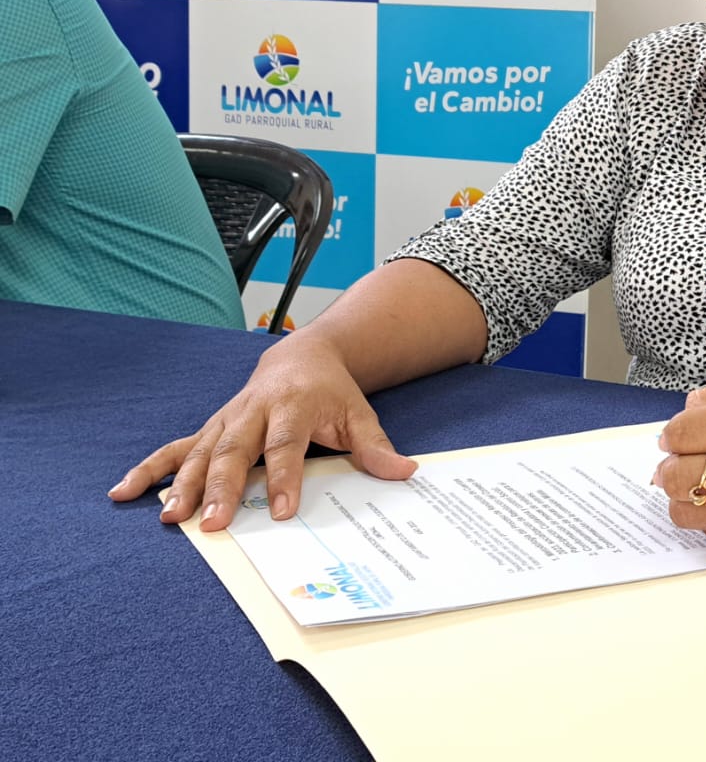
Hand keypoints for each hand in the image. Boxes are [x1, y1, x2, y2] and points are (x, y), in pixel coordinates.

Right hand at [107, 334, 415, 531]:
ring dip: (184, 484)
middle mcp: (255, 410)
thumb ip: (376, 446)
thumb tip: (405, 472)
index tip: (281, 513)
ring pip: (202, 451)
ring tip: (171, 517)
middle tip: (214, 524)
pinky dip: (151, 468)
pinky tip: (125, 491)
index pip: (287, 445)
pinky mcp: (211, 426)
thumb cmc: (332, 392)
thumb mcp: (360, 414)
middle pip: (236, 450)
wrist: (302, 356)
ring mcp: (228, 418)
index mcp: (295, 406)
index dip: (284, 479)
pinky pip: (177, 447)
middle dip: (224, 488)